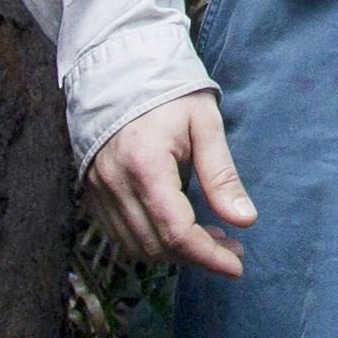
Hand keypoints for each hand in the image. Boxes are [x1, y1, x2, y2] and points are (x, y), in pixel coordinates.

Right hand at [86, 92, 256, 275]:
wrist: (120, 71)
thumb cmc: (169, 93)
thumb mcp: (205, 125)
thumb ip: (222, 175)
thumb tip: (246, 221)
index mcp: (145, 165)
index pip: (177, 231)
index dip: (208, 256)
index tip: (237, 265)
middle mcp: (115, 183)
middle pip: (156, 245)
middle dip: (197, 256)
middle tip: (232, 248)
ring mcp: (98, 190)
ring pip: (136, 246)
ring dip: (175, 253)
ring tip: (210, 239)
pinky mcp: (92, 192)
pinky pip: (120, 234)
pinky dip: (151, 241)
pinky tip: (178, 229)